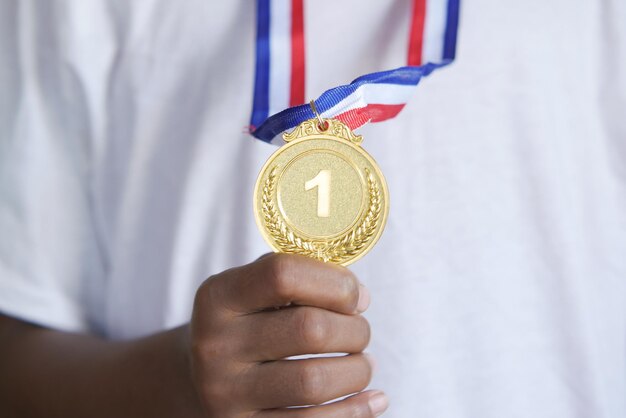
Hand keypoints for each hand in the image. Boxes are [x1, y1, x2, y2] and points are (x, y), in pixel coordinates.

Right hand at [189, 253, 387, 416]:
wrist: (205, 377)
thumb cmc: (249, 324)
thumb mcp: (255, 290)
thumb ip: (300, 278)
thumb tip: (358, 296)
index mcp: (218, 297)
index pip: (283, 274)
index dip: (334, 282)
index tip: (357, 297)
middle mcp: (214, 344)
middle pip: (309, 329)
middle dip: (354, 330)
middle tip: (360, 333)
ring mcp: (226, 392)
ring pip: (314, 382)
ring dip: (356, 372)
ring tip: (362, 365)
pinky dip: (355, 411)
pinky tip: (372, 400)